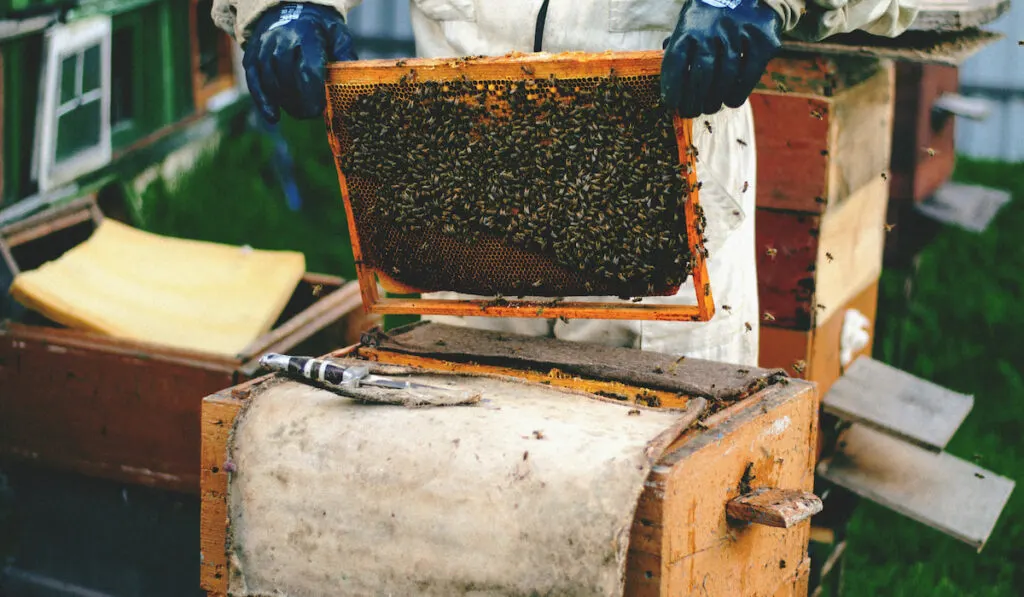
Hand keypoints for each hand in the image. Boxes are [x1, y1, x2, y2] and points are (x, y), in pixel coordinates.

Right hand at [243, 2, 356, 122]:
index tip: (322, 108)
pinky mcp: (252, 55)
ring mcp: (263, 47)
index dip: (314, 91)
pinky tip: (273, 117)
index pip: (308, 67)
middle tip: (311, 114)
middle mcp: (280, 38)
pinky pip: (254, 81)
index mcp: (306, 33)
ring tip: (299, 114)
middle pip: (286, 74)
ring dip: (284, 101)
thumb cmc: (318, 28)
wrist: (289, 9)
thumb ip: (345, 53)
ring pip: (269, 79)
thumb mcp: (337, 33)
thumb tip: (354, 77)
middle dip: (299, 99)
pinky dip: (263, 101)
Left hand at [661, 0, 781, 117]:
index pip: (675, 61)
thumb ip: (679, 50)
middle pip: (701, 73)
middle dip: (694, 100)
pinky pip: (750, 73)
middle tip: (692, 112)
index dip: (672, 87)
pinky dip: (738, 92)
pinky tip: (731, 100)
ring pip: (726, 76)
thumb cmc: (710, 20)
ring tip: (710, 108)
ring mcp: (739, 32)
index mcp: (689, 26)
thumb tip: (670, 86)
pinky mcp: (762, 38)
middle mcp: (712, 27)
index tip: (672, 104)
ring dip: (716, 99)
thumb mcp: (690, 26)